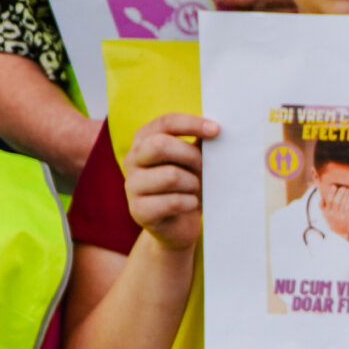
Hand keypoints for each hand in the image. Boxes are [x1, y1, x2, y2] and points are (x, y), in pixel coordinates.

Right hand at [124, 112, 217, 251]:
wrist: (179, 226)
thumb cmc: (188, 186)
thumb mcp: (194, 161)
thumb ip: (200, 143)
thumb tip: (217, 127)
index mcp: (144, 140)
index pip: (165, 122)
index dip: (191, 124)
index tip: (217, 130)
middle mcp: (132, 159)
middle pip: (160, 146)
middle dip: (191, 157)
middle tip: (205, 170)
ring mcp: (131, 185)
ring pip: (170, 175)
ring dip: (193, 183)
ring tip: (196, 190)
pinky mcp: (138, 210)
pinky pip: (173, 202)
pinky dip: (190, 203)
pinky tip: (191, 204)